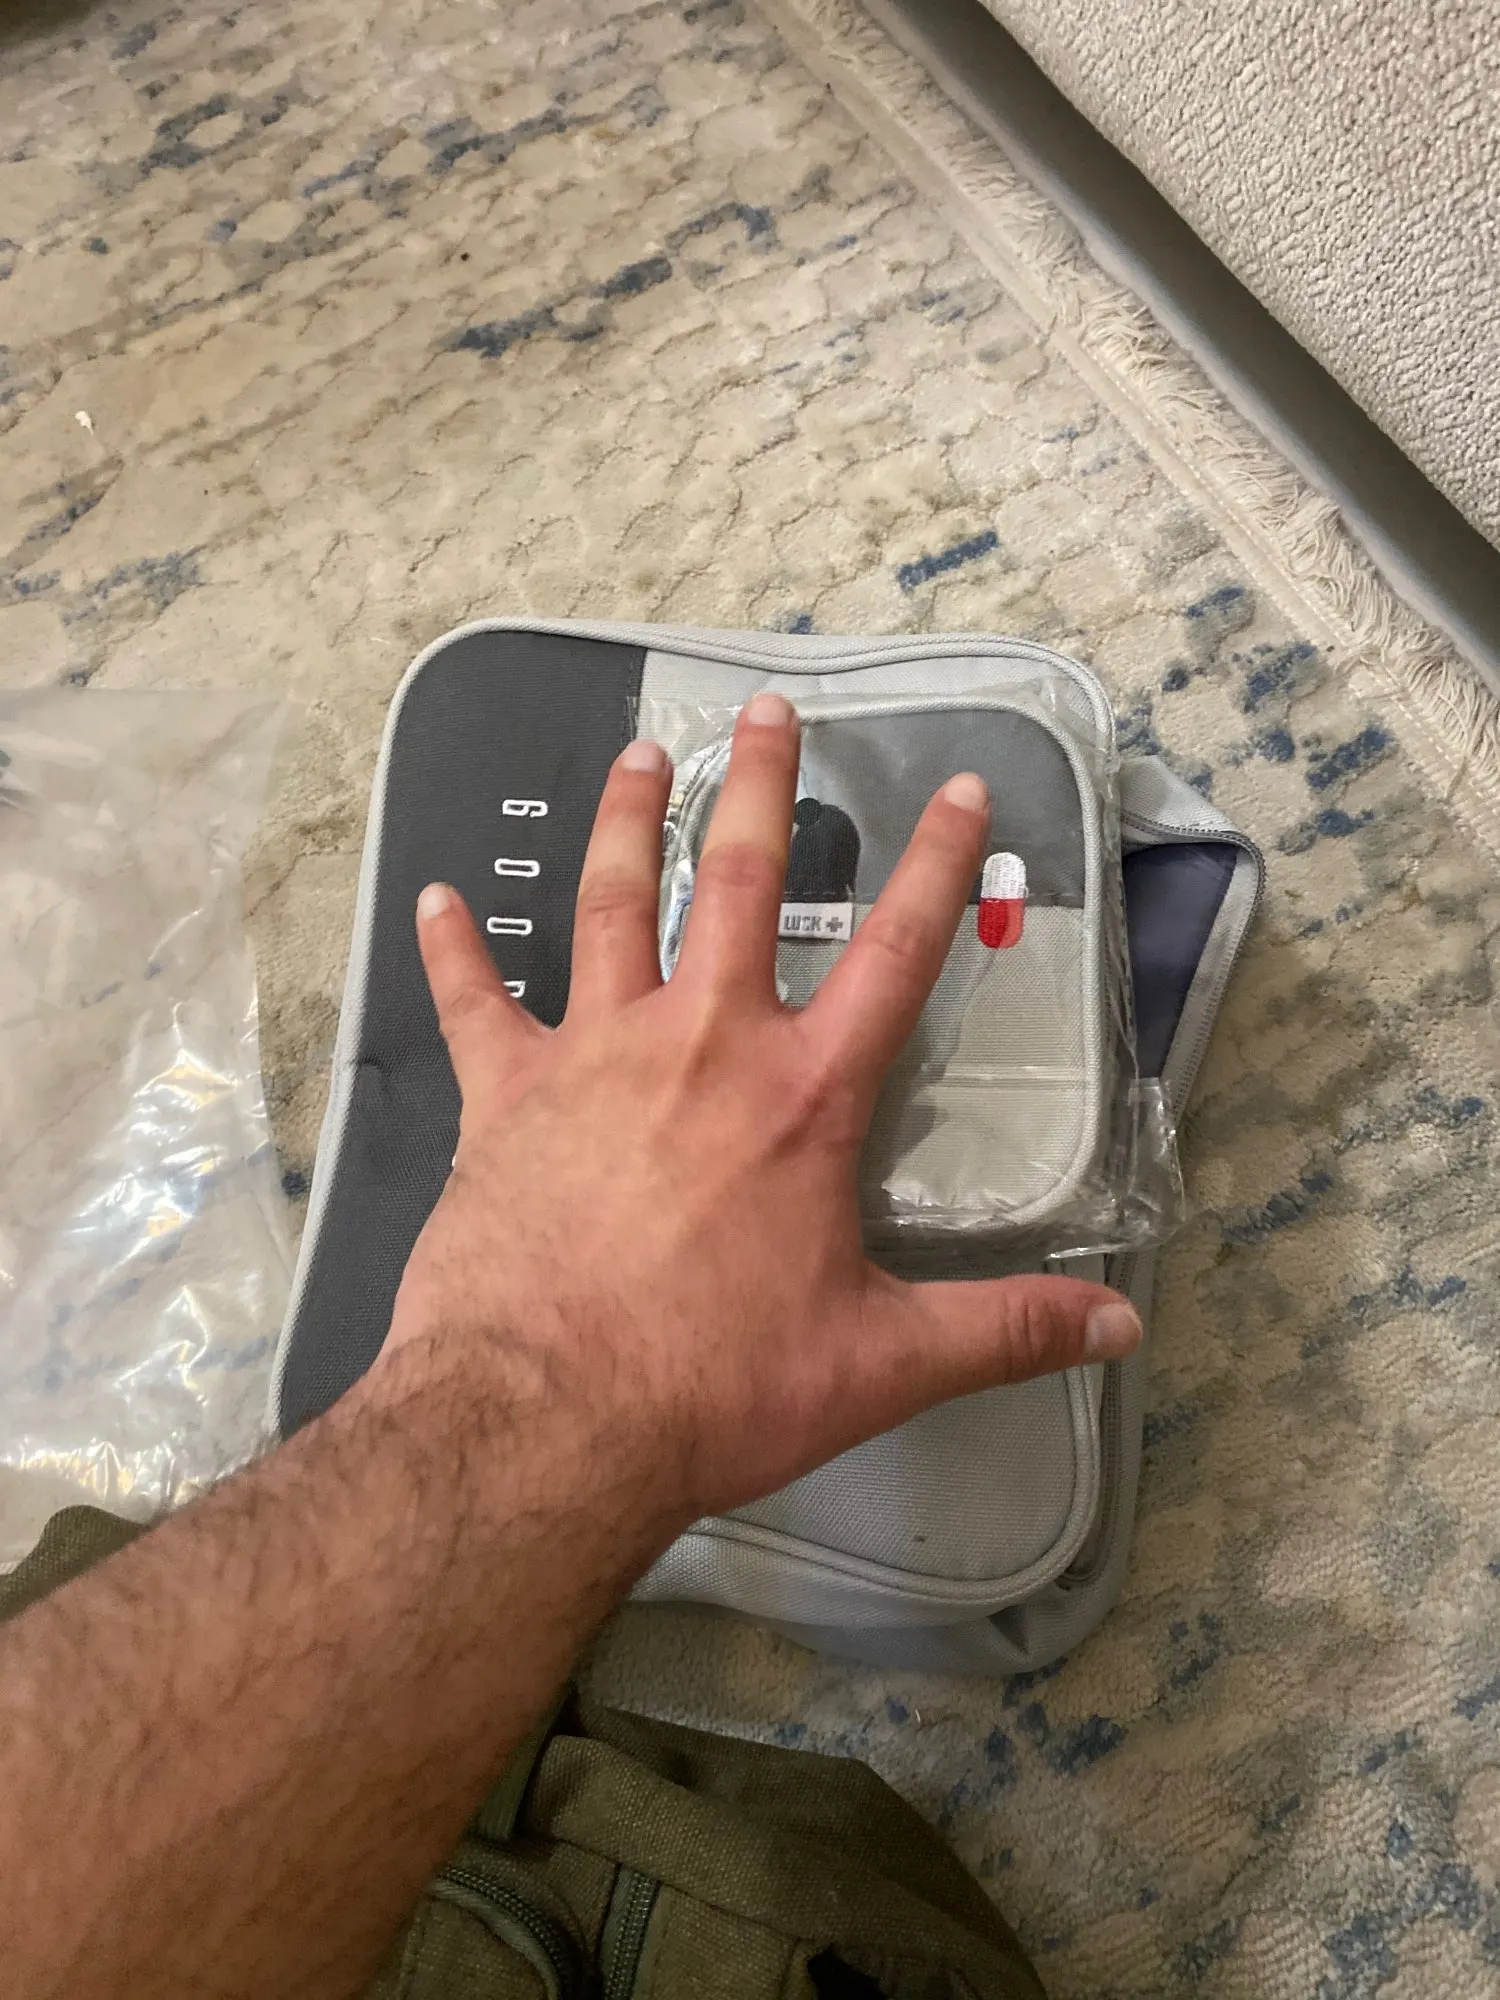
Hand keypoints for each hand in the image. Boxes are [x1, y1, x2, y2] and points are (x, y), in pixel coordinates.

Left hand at [385, 690, 1138, 1532]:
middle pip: (735, 885)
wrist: (546, 1419)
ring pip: (609, 907)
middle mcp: (701, 1045)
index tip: (962, 791)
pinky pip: (473, 1002)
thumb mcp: (882, 1363)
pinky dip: (451, 949)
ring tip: (636, 755)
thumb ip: (1004, 1331)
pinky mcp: (503, 1094)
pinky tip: (432, 899)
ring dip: (624, 823)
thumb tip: (1120, 1327)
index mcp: (803, 1095)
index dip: (938, 866)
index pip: (895, 953)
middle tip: (767, 710)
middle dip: (760, 789)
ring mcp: (593, 1057)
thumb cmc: (715, 1386)